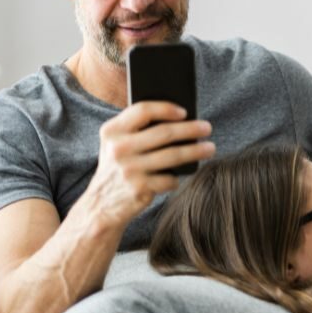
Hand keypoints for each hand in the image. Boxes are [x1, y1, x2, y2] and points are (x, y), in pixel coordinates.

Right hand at [85, 101, 215, 227]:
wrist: (101, 204)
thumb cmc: (119, 167)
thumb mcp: (118, 144)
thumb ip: (137, 129)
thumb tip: (180, 119)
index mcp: (112, 131)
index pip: (142, 110)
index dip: (166, 108)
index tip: (185, 111)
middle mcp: (118, 148)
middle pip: (164, 133)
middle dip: (190, 129)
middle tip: (207, 128)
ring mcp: (129, 169)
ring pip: (172, 156)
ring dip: (196, 151)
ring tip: (210, 148)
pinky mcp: (139, 188)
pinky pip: (169, 179)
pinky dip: (177, 178)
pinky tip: (179, 176)